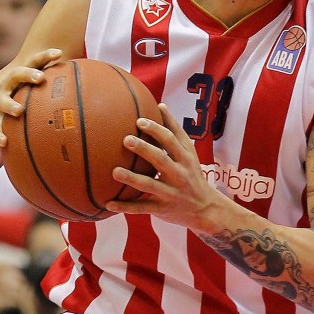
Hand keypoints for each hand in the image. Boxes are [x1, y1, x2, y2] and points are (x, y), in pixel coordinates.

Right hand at [0, 48, 62, 147]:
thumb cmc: (30, 106)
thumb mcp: (45, 98)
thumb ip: (67, 95)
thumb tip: (99, 96)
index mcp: (24, 78)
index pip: (35, 62)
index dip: (45, 55)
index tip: (60, 53)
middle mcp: (9, 87)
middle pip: (16, 75)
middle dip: (27, 74)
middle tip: (39, 77)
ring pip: (0, 100)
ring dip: (9, 104)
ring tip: (18, 110)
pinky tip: (4, 141)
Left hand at [106, 104, 221, 229]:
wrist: (205, 208)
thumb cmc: (192, 174)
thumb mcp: (189, 152)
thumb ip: (175, 131)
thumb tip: (160, 105)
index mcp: (185, 158)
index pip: (171, 140)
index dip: (156, 129)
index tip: (139, 120)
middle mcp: (179, 174)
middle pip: (161, 159)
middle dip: (144, 149)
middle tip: (126, 139)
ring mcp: (171, 193)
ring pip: (149, 185)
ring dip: (131, 178)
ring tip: (115, 171)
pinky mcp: (162, 209)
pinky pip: (141, 208)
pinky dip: (125, 206)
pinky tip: (108, 203)